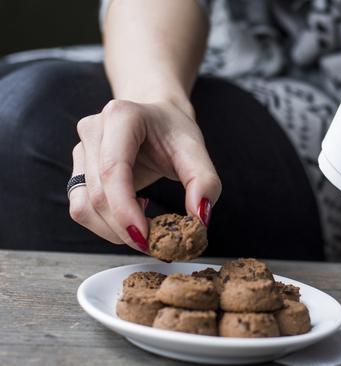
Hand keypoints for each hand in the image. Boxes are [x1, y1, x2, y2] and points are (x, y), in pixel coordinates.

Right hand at [69, 99, 220, 252]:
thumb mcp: (196, 150)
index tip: (146, 238)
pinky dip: (105, 224)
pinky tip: (132, 213)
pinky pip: (81, 208)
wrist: (158, 118)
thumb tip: (200, 219)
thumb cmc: (174, 131)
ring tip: (146, 226)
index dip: (125, 210)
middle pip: (99, 194)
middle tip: (157, 244)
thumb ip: (205, 182)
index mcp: (121, 117)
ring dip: (114, 230)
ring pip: (84, 206)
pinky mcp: (77, 170)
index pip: (113, 170)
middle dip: (125, 228)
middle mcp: (93, 130)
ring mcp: (80, 150)